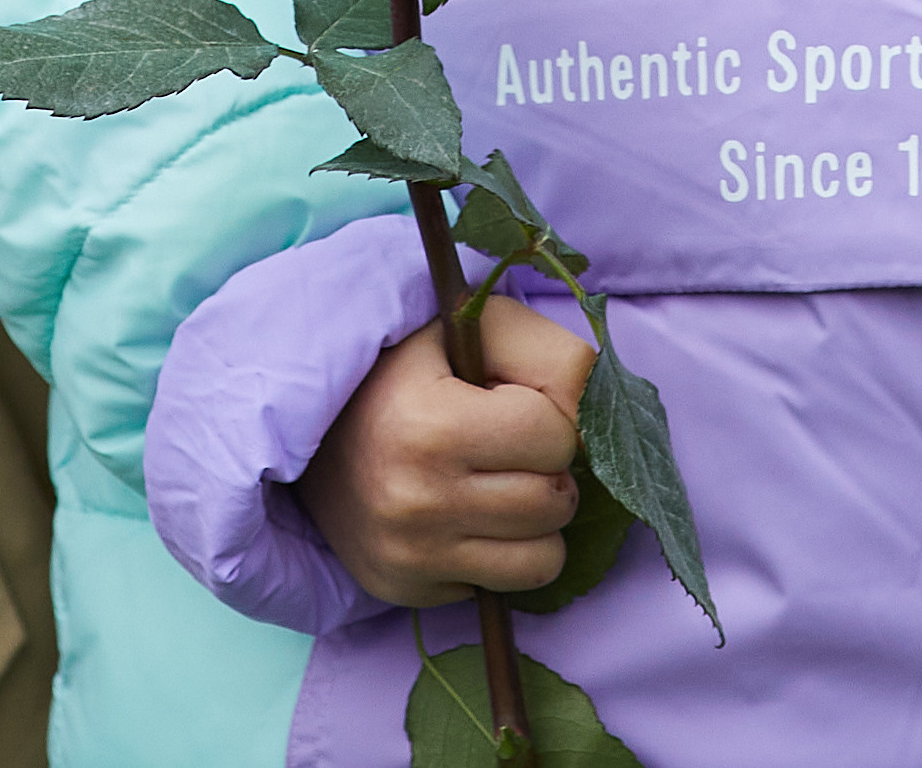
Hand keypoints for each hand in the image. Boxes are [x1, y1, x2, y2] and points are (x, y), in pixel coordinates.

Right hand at [296, 295, 593, 607]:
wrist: (317, 429)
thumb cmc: (413, 368)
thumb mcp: (479, 329)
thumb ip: (554, 356)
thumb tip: (603, 417)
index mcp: (432, 426)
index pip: (555, 437)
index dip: (548, 416)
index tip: (512, 403)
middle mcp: (417, 501)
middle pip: (553, 503)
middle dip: (548, 470)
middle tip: (511, 447)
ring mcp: (410, 557)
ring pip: (540, 561)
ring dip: (537, 521)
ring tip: (501, 485)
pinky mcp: (405, 592)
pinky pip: (497, 589)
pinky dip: (497, 554)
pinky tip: (465, 517)